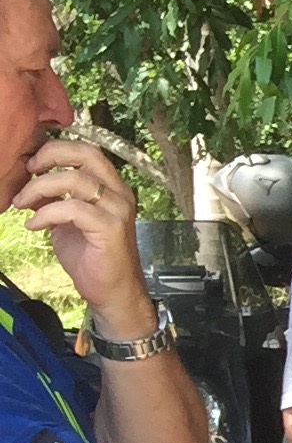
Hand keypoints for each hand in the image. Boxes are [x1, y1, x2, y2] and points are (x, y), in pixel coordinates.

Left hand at [9, 136, 148, 331]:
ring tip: (21, 203)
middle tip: (28, 170)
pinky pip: (72, 209)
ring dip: (39, 188)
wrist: (112, 292)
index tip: (32, 164)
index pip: (87, 152)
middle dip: (51, 156)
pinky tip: (33, 225)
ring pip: (75, 180)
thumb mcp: (66, 222)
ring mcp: (117, 210)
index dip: (56, 150)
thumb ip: (55, 200)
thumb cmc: (91, 258)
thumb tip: (30, 182)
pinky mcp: (110, 228)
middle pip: (87, 155)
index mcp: (111, 188)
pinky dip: (46, 214)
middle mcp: (119, 194)